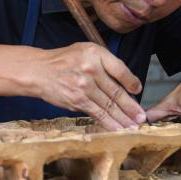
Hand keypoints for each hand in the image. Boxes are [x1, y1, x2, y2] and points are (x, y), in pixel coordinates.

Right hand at [31, 42, 146, 130]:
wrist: (38, 71)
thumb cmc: (64, 61)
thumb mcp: (85, 50)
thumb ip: (105, 62)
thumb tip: (126, 82)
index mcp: (95, 53)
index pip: (120, 70)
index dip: (132, 83)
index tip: (139, 91)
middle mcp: (90, 69)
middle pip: (116, 91)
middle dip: (131, 107)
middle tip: (142, 117)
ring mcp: (83, 86)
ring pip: (108, 105)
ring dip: (123, 118)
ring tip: (134, 126)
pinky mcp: (77, 101)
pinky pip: (97, 113)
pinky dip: (109, 122)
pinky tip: (118, 128)